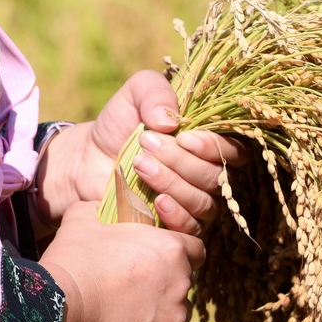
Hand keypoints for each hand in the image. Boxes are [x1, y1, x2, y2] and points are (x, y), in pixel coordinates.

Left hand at [34, 70, 247, 236]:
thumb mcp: (134, 95)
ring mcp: (194, 202)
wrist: (87, 160)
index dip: (214, 147)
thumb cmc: (119, 126)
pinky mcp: (176, 225)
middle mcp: (208, 175)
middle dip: (181, 162)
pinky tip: (156, 201)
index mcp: (208, 145)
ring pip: (204, 202)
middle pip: (215, 177)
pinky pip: (192, 228)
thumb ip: (154, 92)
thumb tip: (169, 121)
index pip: (235, 151)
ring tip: (139, 166)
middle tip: (146, 146)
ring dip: (173, 183)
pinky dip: (177, 215)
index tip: (183, 137)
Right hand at [39, 201, 205, 321]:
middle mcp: (181, 282)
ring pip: (179, 313)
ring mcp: (176, 318)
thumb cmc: (71, 264)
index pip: (194, 249)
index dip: (179, 254)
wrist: (56, 312)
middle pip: (185, 282)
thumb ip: (101, 208)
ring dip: (164, 313)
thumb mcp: (82, 220)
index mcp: (171, 248)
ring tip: (131, 317)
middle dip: (167, 283)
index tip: (161, 261)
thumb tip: (102, 205)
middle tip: (138, 290)